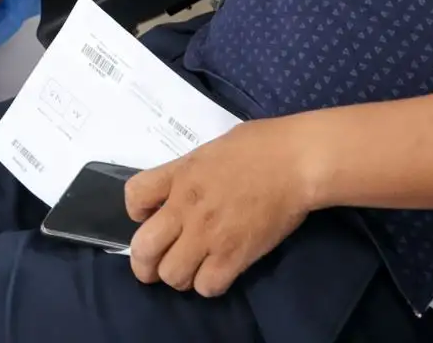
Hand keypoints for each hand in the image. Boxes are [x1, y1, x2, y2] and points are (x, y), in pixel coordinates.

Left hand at [126, 119, 318, 296]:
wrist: (298, 160)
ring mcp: (209, 234)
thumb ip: (190, 172)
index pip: (133, 197)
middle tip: (159, 262)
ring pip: (172, 275)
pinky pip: (207, 286)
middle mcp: (186, 207)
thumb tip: (183, 189)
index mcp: (180, 174)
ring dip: (180, 275)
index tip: (150, 216)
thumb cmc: (262, 145)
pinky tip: (219, 271)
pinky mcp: (235, 256)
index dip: (136, 212)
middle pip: (142, 249)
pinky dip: (210, 284)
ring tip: (194, 267)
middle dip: (145, 262)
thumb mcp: (212, 149)